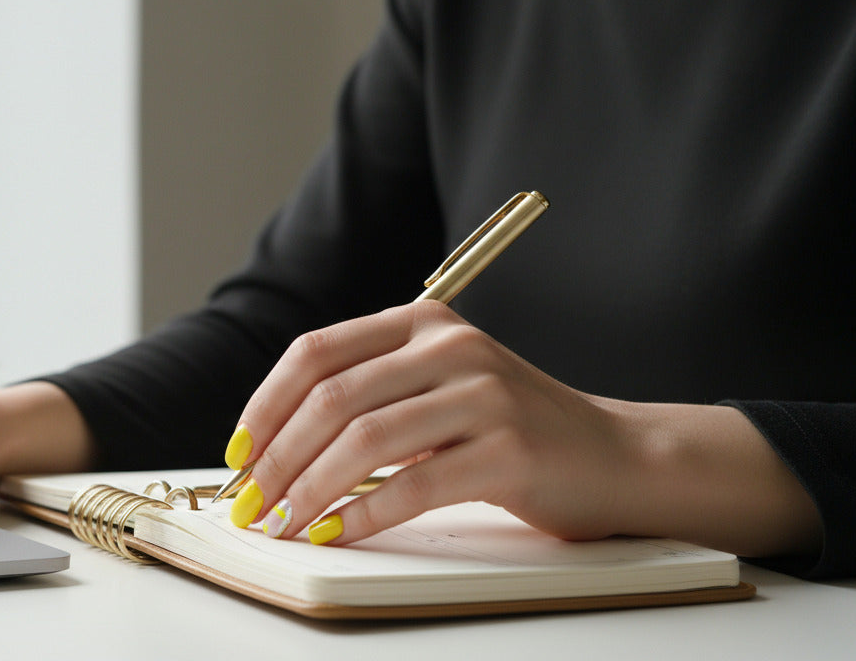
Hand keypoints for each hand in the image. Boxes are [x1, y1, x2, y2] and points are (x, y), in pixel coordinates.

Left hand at [225, 300, 821, 557]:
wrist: (617, 457)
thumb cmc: (512, 432)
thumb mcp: (436, 390)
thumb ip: (370, 396)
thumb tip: (271, 449)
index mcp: (421, 322)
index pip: (315, 353)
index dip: (264, 406)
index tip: (238, 454)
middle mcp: (450, 345)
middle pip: (331, 398)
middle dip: (277, 458)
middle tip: (250, 503)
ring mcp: (484, 394)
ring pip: (364, 440)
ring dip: (309, 490)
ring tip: (284, 524)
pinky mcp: (509, 449)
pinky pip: (414, 485)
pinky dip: (363, 514)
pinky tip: (337, 533)